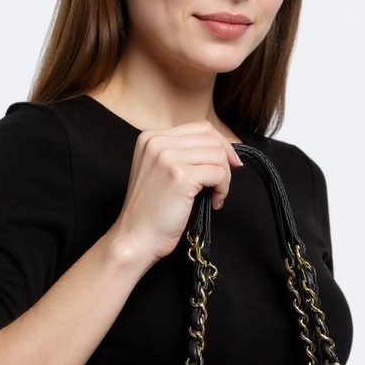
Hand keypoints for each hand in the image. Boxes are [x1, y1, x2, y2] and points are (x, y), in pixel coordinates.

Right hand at [111, 121, 242, 262]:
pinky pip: (218, 173)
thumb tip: (221, 149)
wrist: (135, 237)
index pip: (199, 127)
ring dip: (225, 177)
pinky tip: (214, 202)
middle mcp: (157, 142)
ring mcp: (168, 158)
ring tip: (215, 195)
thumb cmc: (150, 212)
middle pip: (211, 138)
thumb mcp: (160, 171)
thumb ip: (182, 155)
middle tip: (224, 182)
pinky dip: (223, 188)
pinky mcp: (181, 176)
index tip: (229, 161)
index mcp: (151, 138)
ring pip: (218, 155)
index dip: (220, 144)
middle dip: (226, 160)